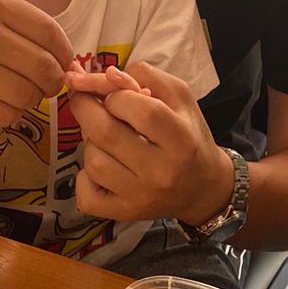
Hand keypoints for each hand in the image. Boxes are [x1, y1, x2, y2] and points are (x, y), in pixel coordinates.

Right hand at [0, 0, 72, 126]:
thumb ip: (15, 22)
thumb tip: (63, 57)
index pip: (51, 34)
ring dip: (30, 100)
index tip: (65, 65)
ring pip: (26, 97)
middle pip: (45, 70)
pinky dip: (9, 114)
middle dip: (53, 83)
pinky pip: (3, 115)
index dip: (66, 55)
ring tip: (17, 93)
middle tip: (45, 85)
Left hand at [66, 61, 231, 223]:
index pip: (140, 109)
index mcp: (182, 140)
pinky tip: (102, 171)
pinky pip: (85, 195)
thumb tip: (106, 75)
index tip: (116, 96)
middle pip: (105, 132)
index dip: (117, 95)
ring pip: (92, 160)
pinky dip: (84, 178)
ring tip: (107, 142)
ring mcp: (141, 197)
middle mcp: (161, 172)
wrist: (203, 188)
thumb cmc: (188, 136)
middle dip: (86, 108)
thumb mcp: (179, 98)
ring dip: (90, 143)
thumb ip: (144, 76)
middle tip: (88, 103)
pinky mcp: (124, 214)